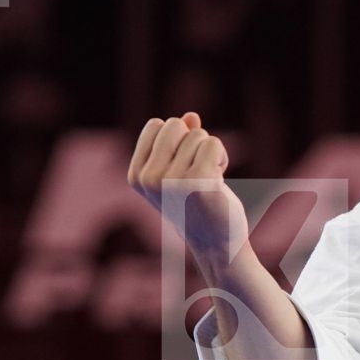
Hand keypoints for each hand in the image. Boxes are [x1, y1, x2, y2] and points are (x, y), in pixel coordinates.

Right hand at [127, 111, 244, 260]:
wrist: (216, 242)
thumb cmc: (198, 205)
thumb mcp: (179, 171)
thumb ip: (180, 142)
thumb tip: (191, 116)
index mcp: (137, 175)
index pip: (155, 125)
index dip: (176, 137)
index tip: (182, 164)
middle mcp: (149, 178)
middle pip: (175, 124)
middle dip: (193, 141)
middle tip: (199, 171)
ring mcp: (171, 180)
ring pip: (198, 135)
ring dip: (210, 153)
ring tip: (209, 180)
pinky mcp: (197, 181)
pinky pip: (213, 143)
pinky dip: (222, 157)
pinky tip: (219, 181)